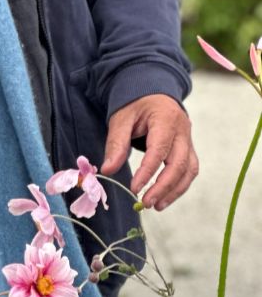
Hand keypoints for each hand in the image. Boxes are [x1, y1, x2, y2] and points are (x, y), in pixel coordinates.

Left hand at [102, 94, 197, 210]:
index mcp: (166, 120)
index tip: (134, 188)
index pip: (159, 151)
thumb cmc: (135, 104)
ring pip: (189, 170)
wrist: (152, 90)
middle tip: (146, 203)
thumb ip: (116, 143)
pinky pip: (189, 170)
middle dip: (164, 187)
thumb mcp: (121, 118)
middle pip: (180, 164)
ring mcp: (188, 140)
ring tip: (156, 205)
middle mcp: (183, 131)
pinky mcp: (188, 148)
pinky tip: (165, 197)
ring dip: (175, 190)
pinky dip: (179, 185)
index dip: (148, 172)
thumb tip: (108, 170)